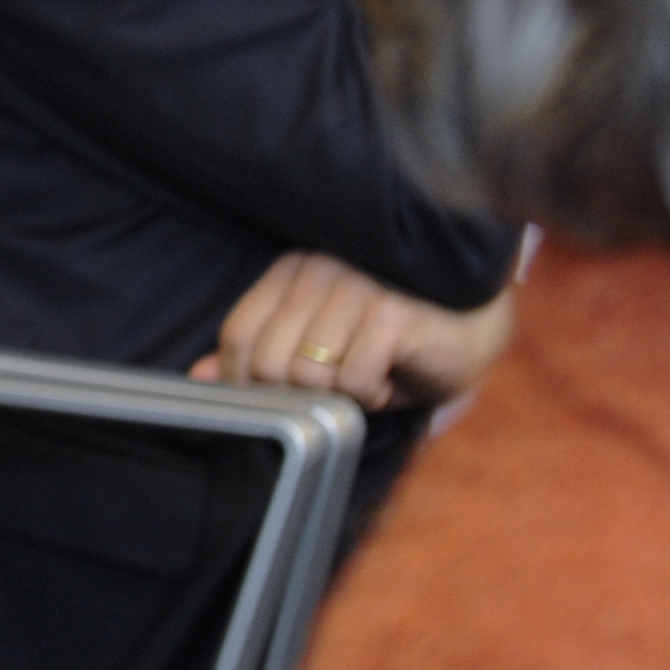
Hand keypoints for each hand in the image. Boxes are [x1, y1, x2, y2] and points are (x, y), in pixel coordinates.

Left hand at [191, 247, 512, 408]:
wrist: (471, 327)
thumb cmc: (388, 339)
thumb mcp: (318, 346)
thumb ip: (259, 355)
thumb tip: (199, 377)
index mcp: (290, 272)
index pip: (237, 335)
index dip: (246, 381)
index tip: (278, 400)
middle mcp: (317, 269)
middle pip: (268, 362)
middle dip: (299, 395)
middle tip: (336, 390)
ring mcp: (355, 287)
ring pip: (308, 374)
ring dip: (340, 396)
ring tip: (368, 378)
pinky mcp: (391, 314)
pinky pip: (354, 380)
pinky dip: (372, 395)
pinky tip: (391, 376)